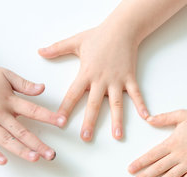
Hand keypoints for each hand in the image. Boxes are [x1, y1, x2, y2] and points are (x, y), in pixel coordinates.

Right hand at [0, 58, 59, 164]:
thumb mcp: (6, 75)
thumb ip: (25, 84)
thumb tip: (42, 88)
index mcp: (10, 100)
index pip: (34, 110)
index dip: (49, 117)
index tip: (62, 123)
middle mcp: (0, 113)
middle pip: (23, 131)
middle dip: (39, 144)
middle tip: (52, 155)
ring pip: (6, 139)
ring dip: (21, 150)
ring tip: (34, 158)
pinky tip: (3, 161)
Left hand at [38, 24, 148, 141]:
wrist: (122, 28)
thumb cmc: (99, 35)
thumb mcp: (75, 41)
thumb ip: (57, 48)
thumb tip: (40, 51)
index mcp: (86, 73)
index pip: (73, 94)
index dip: (66, 109)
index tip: (60, 122)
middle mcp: (101, 79)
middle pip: (94, 104)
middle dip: (90, 122)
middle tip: (86, 137)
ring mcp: (117, 80)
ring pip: (116, 104)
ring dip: (117, 120)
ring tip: (117, 136)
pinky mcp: (130, 78)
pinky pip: (136, 94)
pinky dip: (141, 105)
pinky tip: (145, 117)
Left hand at [128, 110, 186, 176]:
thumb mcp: (181, 115)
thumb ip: (164, 118)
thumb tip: (148, 119)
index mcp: (172, 142)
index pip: (152, 155)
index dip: (140, 163)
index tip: (130, 169)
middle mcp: (179, 155)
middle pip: (158, 168)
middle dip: (145, 176)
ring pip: (170, 176)